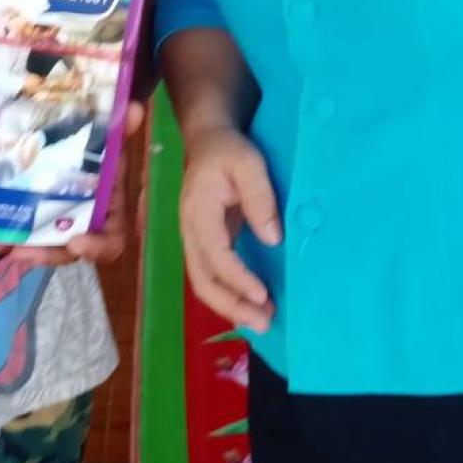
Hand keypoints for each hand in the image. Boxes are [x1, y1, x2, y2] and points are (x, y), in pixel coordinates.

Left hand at [0, 104, 143, 267]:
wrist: (84, 143)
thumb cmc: (103, 148)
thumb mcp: (114, 139)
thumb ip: (123, 127)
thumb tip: (137, 108)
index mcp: (108, 211)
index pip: (110, 241)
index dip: (96, 247)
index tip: (76, 243)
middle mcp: (83, 223)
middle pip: (67, 249)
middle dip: (44, 253)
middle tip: (20, 251)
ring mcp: (57, 223)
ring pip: (39, 244)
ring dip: (15, 247)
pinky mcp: (34, 217)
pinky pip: (20, 231)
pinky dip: (3, 236)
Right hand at [178, 124, 280, 332]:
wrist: (208, 140)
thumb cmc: (229, 150)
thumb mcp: (249, 163)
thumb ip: (260, 198)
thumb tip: (273, 238)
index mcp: (198, 212)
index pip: (215, 255)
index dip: (238, 279)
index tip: (263, 295)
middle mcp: (190, 231)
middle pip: (202, 279)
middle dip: (231, 305)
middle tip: (263, 323)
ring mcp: (195, 239)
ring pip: (204, 283)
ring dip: (231, 306)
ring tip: (262, 322)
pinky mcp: (206, 243)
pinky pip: (212, 276)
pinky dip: (229, 295)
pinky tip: (251, 305)